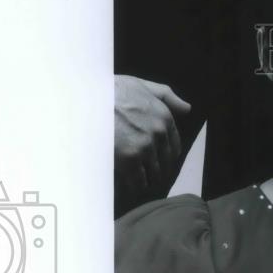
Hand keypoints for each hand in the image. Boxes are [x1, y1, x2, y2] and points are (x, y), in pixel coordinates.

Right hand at [114, 75, 190, 201]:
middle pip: (166, 163)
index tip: (157, 160)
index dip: (166, 156)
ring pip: (154, 175)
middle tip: (146, 173)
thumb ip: (166, 97)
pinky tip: (129, 186)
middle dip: (157, 169)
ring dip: (147, 180)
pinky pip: (138, 182)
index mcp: (164, 117)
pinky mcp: (129, 160)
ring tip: (138, 181)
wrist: (85, 99)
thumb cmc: (111, 90)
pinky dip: (135, 186)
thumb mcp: (141, 85)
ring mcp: (145, 147)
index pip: (175, 147)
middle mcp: (158, 133)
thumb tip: (187, 109)